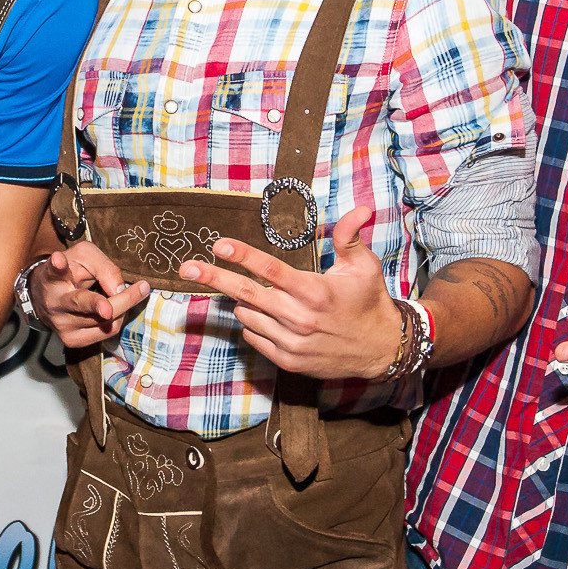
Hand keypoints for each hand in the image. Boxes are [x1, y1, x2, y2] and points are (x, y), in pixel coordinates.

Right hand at [31, 241, 150, 346]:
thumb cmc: (70, 271)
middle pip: (84, 302)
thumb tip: (119, 290)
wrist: (48, 298)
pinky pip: (107, 332)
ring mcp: (61, 326)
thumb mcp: (85, 257)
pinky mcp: (72, 341)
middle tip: (142, 288)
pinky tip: (117, 307)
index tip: (59, 260)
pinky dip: (118, 318)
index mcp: (52, 278)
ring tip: (132, 293)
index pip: (54, 272)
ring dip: (124, 307)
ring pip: (103, 321)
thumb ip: (103, 267)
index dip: (57, 266)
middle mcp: (53, 304)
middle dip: (110, 300)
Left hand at [180, 208, 402, 380]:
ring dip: (244, 301)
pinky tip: (268, 315)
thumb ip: (350, 236)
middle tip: (187, 267)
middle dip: (214, 278)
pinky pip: (254, 337)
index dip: (242, 256)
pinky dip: (253, 323)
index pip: (271, 270)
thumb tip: (361, 208)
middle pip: (247, 294)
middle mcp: (300, 318)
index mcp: (315, 291)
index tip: (219, 244)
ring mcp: (292, 343)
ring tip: (261, 294)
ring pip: (247, 316)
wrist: (380, 349)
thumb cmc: (369, 301)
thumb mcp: (364, 266)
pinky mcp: (288, 361)